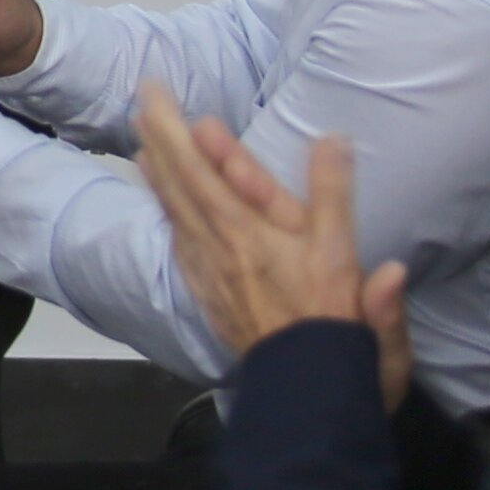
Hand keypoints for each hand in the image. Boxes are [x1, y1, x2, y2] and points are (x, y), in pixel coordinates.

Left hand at [132, 88, 410, 401]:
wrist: (310, 395)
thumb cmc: (338, 330)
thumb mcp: (346, 261)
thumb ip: (336, 200)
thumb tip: (334, 142)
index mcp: (254, 236)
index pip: (214, 173)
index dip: (190, 134)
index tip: (172, 98)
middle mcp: (224, 248)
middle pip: (186, 182)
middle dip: (163, 135)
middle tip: (144, 94)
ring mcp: (212, 271)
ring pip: (176, 209)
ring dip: (159, 167)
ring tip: (142, 134)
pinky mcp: (210, 292)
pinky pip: (179, 238)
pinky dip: (165, 206)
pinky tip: (158, 191)